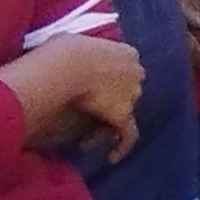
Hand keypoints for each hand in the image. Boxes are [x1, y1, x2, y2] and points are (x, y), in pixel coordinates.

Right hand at [0, 35, 145, 162]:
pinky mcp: (124, 114)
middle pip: (126, 91)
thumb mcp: (74, 41)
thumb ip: (82, 50)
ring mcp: (132, 94)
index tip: (93, 88)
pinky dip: (121, 147)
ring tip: (85, 140)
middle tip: (89, 113)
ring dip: (105, 126)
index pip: (124, 69)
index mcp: (127, 52)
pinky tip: (110, 158)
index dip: (109, 80)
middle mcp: (135, 72)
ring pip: (123, 113)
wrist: (65, 66)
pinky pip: (128, 135)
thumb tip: (69, 53)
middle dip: (109, 102)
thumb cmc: (63, 51)